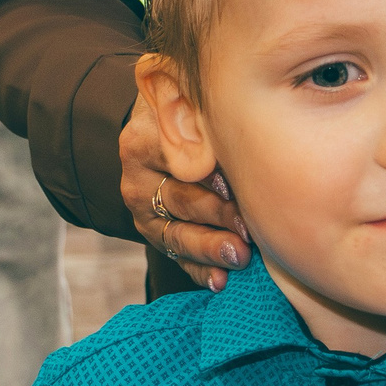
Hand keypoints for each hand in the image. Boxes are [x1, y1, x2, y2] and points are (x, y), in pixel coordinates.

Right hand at [120, 92, 250, 291]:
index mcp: (141, 142)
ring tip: (239, 257)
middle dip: (217, 216)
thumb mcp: (189, 104)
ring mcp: (145, 212)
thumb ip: (202, 121)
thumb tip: (234, 139)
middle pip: (179, 201)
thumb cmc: (186, 113)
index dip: (205, 174)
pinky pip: (178, 258)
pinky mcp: (156, 234)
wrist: (162, 129)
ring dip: (210, 248)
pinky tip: (220, 281)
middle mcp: (136, 180)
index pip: (173, 160)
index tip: (231, 186)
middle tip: (249, 230)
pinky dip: (200, 271)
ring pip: (177, 235)